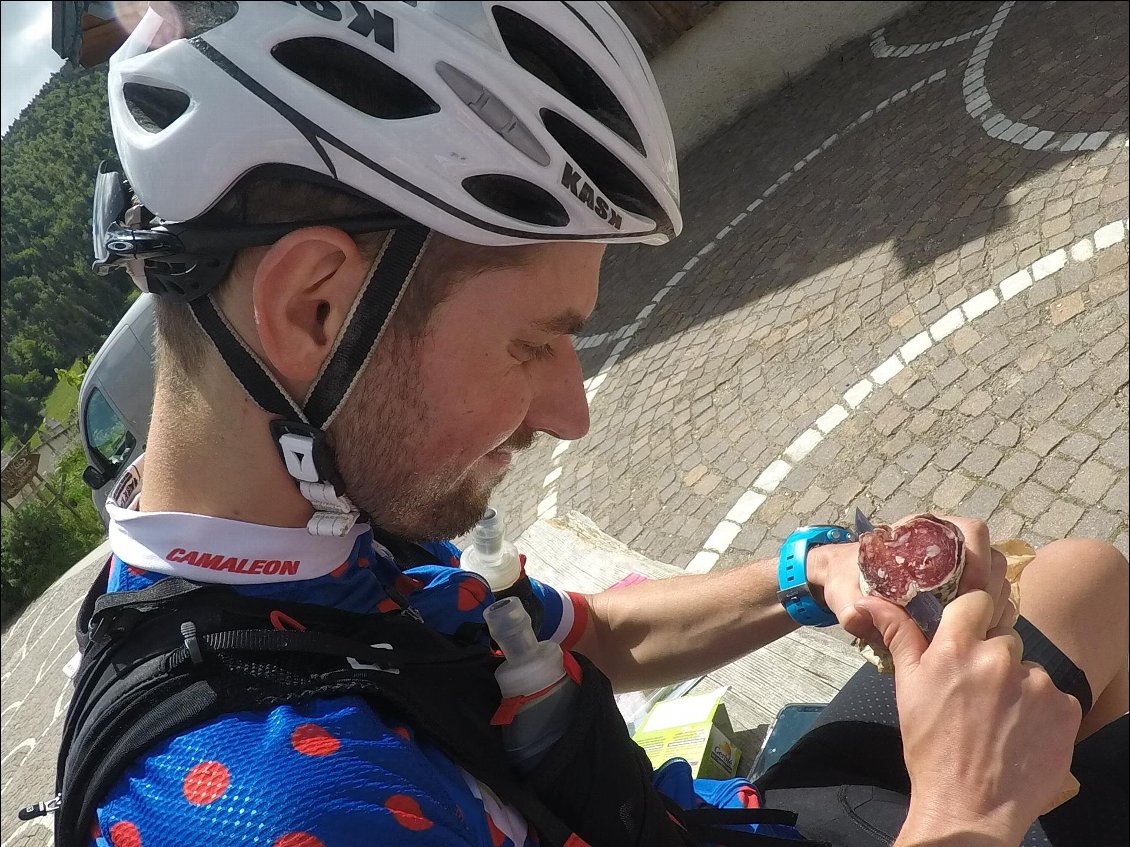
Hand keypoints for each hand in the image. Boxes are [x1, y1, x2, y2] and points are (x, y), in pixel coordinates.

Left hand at [811, 515, 1011, 649]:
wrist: (843, 582)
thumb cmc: (846, 579)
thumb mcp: (844, 592)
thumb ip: (851, 607)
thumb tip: (859, 617)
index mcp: (921, 533)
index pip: (970, 531)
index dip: (978, 559)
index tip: (970, 592)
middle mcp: (944, 545)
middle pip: (991, 556)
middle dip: (991, 587)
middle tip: (978, 618)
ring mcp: (956, 566)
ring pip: (996, 577)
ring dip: (994, 602)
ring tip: (977, 628)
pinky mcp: (959, 588)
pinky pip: (990, 595)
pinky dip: (990, 612)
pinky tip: (974, 631)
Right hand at [858, 590, 1081, 841]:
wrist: (970, 807)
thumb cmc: (931, 748)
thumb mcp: (907, 688)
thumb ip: (899, 636)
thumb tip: (871, 601)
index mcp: (956, 650)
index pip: (975, 602)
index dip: (972, 616)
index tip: (967, 635)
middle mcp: (999, 659)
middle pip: (1003, 639)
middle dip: (992, 658)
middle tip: (977, 692)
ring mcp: (1036, 684)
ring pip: (1029, 669)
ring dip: (1017, 685)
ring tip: (999, 718)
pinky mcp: (1064, 709)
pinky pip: (1054, 695)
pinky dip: (1041, 710)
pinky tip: (1021, 732)